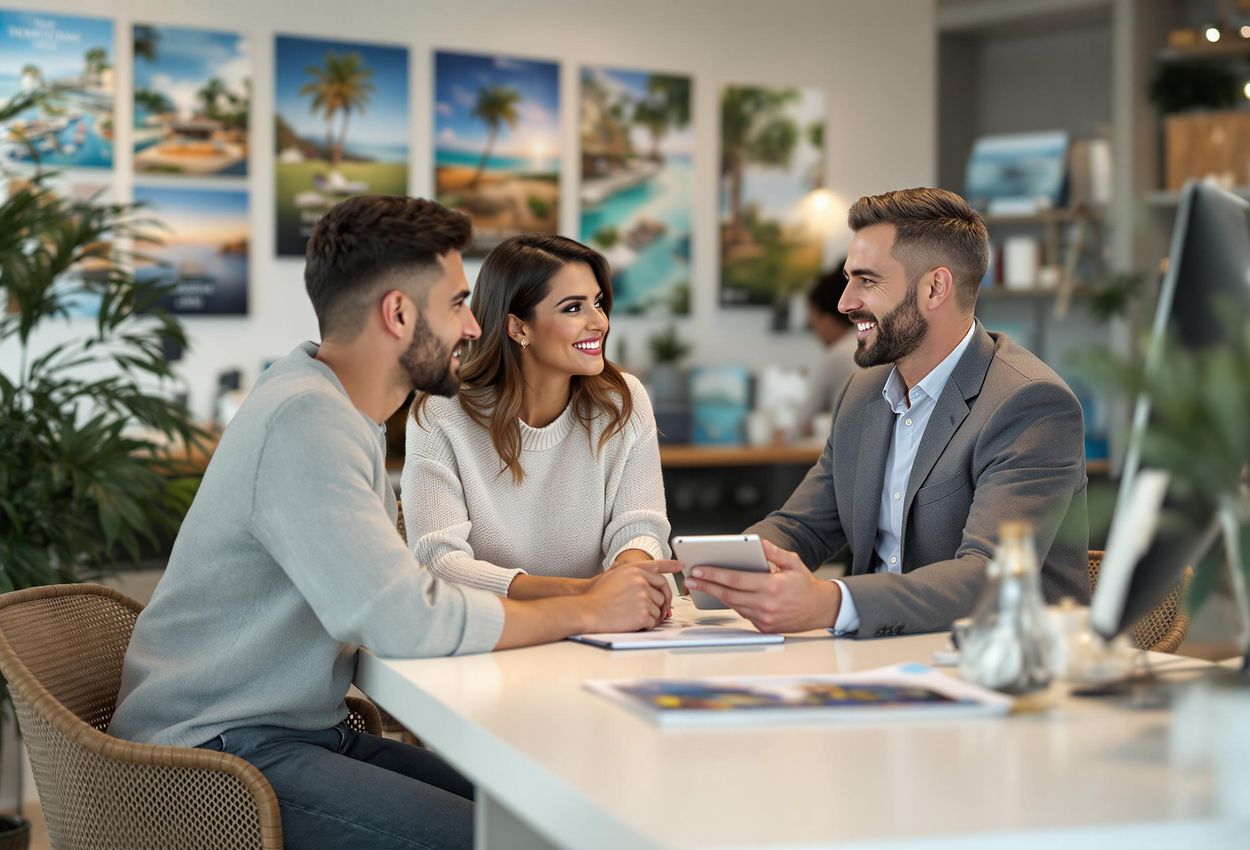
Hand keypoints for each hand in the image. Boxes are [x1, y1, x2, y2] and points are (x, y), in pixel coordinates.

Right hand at [583, 560, 681, 632]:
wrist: (588, 610)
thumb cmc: (596, 595)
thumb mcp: (609, 574)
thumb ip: (622, 568)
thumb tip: (625, 563)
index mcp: (634, 569)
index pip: (658, 566)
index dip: (671, 565)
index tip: (681, 565)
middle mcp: (641, 580)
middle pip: (663, 590)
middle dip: (665, 601)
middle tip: (664, 609)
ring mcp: (643, 597)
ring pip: (659, 607)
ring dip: (653, 614)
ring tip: (638, 617)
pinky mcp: (643, 613)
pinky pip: (654, 620)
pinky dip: (648, 624)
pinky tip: (636, 623)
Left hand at [684, 540, 840, 632]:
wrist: (821, 609)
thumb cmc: (805, 584)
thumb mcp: (793, 562)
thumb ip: (773, 552)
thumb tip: (756, 543)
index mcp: (772, 587)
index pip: (735, 580)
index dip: (714, 575)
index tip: (698, 570)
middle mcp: (767, 605)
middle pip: (729, 594)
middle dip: (707, 586)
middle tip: (691, 579)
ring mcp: (765, 619)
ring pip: (734, 605)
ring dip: (716, 595)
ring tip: (701, 585)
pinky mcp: (764, 627)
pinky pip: (743, 613)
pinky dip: (733, 603)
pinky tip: (722, 593)